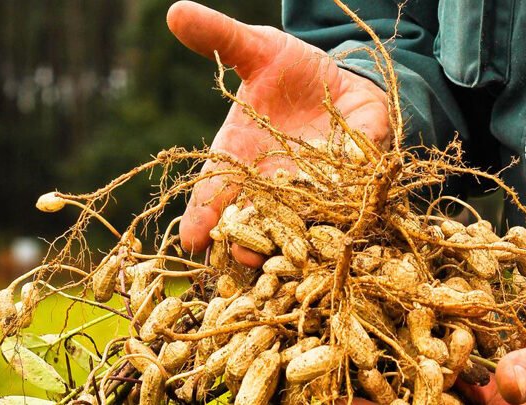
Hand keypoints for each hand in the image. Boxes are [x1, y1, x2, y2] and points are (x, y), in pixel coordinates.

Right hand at [166, 1, 389, 263]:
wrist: (345, 80)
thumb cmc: (293, 69)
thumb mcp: (257, 48)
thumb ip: (220, 37)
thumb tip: (175, 11)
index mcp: (241, 155)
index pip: (215, 189)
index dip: (202, 214)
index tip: (192, 240)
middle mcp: (272, 182)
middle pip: (253, 219)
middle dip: (247, 240)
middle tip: (242, 260)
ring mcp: (311, 190)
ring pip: (297, 224)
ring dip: (293, 242)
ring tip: (287, 261)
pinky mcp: (350, 186)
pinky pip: (345, 208)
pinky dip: (341, 222)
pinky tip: (337, 241)